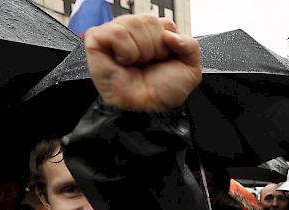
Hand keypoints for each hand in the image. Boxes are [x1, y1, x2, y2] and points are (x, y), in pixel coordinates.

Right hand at [84, 15, 201, 110]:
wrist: (148, 111)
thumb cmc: (162, 93)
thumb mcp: (190, 70)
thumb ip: (191, 45)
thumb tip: (170, 34)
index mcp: (153, 36)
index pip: (163, 22)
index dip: (168, 43)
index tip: (164, 60)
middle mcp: (133, 34)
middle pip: (148, 20)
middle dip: (155, 48)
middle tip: (149, 65)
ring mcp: (114, 36)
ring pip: (133, 23)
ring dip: (141, 50)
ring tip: (136, 65)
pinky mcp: (97, 41)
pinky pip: (115, 32)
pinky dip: (125, 50)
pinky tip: (123, 63)